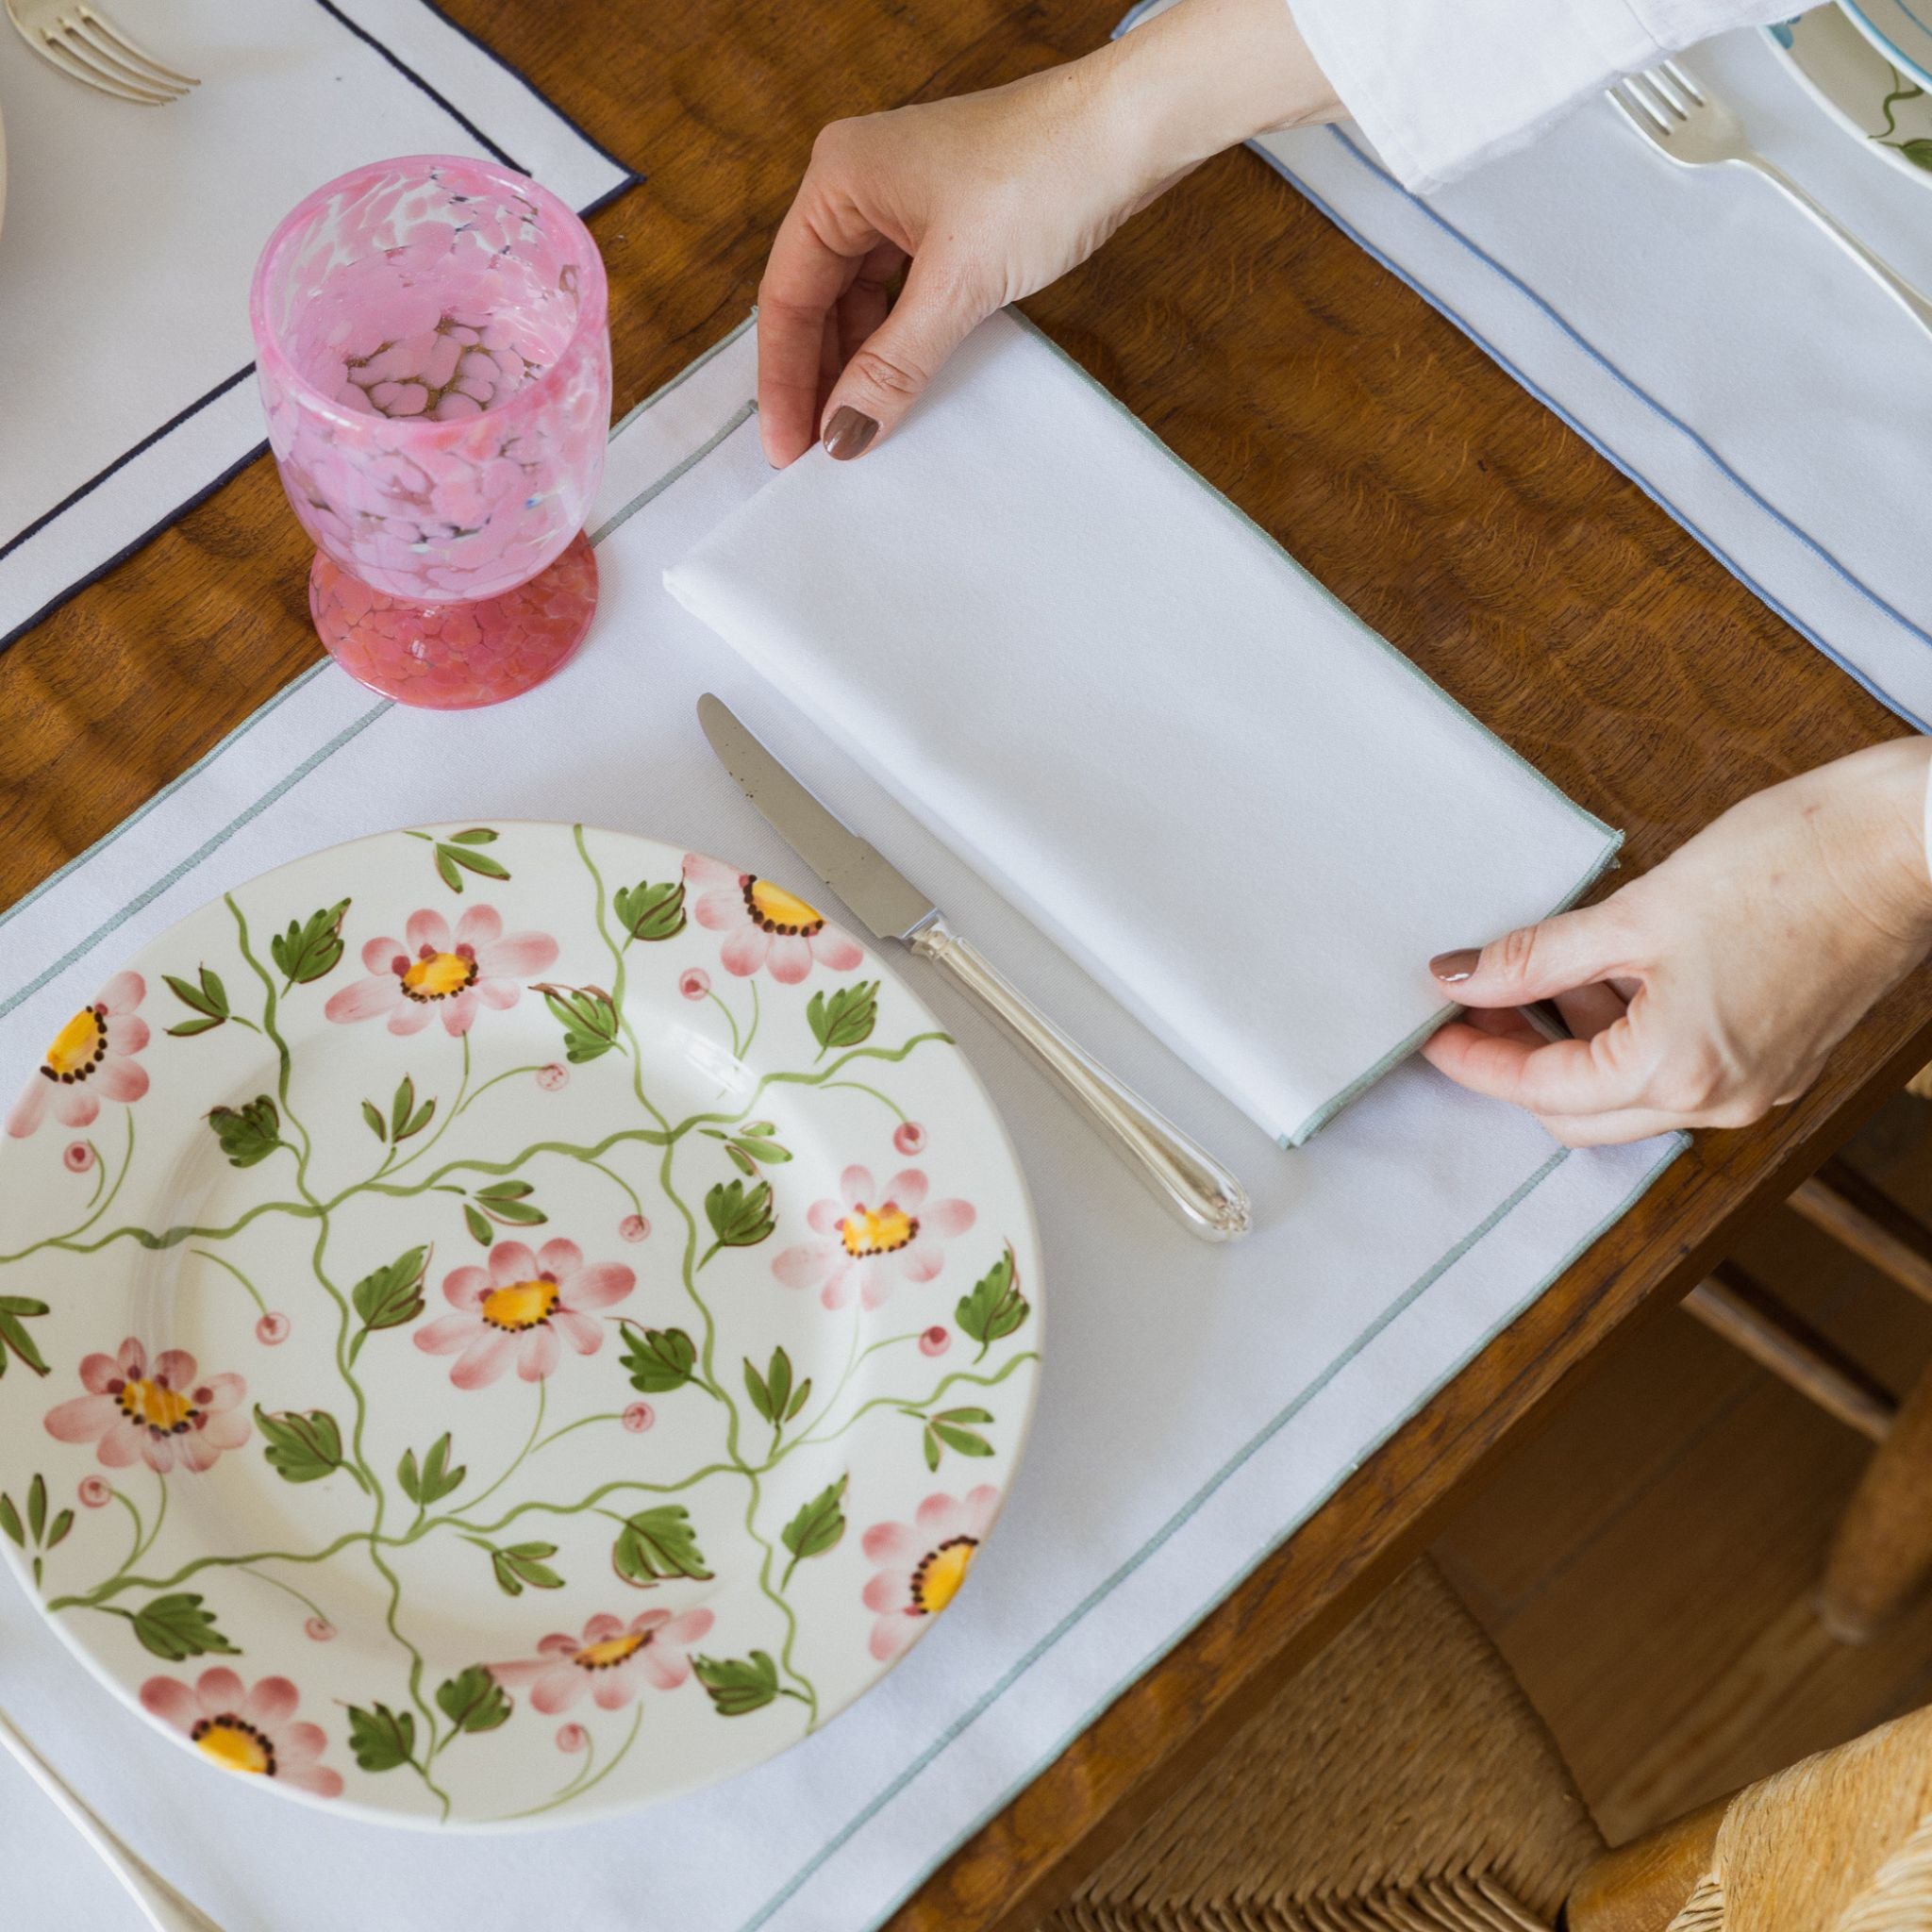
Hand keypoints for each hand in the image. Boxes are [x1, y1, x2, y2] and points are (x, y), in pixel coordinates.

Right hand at [756, 0, 1338, 465]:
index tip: (788, 446)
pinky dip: (897, 342)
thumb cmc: (1044, 170)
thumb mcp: (957, 283)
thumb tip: (843, 430)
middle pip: (816, 300)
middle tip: (817, 450)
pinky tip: (898, 386)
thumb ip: (893, 364)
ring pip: (859, 301)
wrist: (1133, 130)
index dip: (785, 378)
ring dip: (857, 364)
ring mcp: (905, 201)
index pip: (787, 295)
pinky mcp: (950, 222)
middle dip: (817, 376)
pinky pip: (902, 294)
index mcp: (838, 179)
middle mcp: (861, 184)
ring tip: (855, 429)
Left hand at [1421, 739, 1931, 1144]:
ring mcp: (1758, 1085)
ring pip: (1630, 1094)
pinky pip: (1678, 1069)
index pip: (1540, 1090)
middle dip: (1516, 1065)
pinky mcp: (1780, 1057)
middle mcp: (1720, 1102)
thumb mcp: (1636, 911)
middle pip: (1579, 1113)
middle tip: (1471, 1010)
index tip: (1431, 1029)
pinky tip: (1602, 978)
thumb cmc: (1790, 865)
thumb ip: (1538, 957)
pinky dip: (1627, 1036)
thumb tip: (1461, 977)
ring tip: (1529, 982)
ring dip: (1572, 1047)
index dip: (1474, 1059)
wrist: (1913, 844)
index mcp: (1677, 1073)